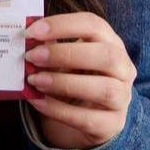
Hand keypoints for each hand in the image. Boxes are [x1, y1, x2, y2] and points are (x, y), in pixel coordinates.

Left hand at [24, 13, 135, 149]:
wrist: (84, 120)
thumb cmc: (72, 79)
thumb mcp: (63, 60)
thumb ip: (49, 48)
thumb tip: (26, 39)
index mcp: (112, 43)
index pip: (94, 25)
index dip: (63, 25)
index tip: (33, 31)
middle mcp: (124, 68)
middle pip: (106, 55)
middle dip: (66, 54)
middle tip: (32, 56)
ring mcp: (122, 98)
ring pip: (104, 89)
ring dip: (64, 83)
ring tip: (34, 80)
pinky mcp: (113, 125)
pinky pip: (89, 119)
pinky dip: (59, 110)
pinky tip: (37, 102)